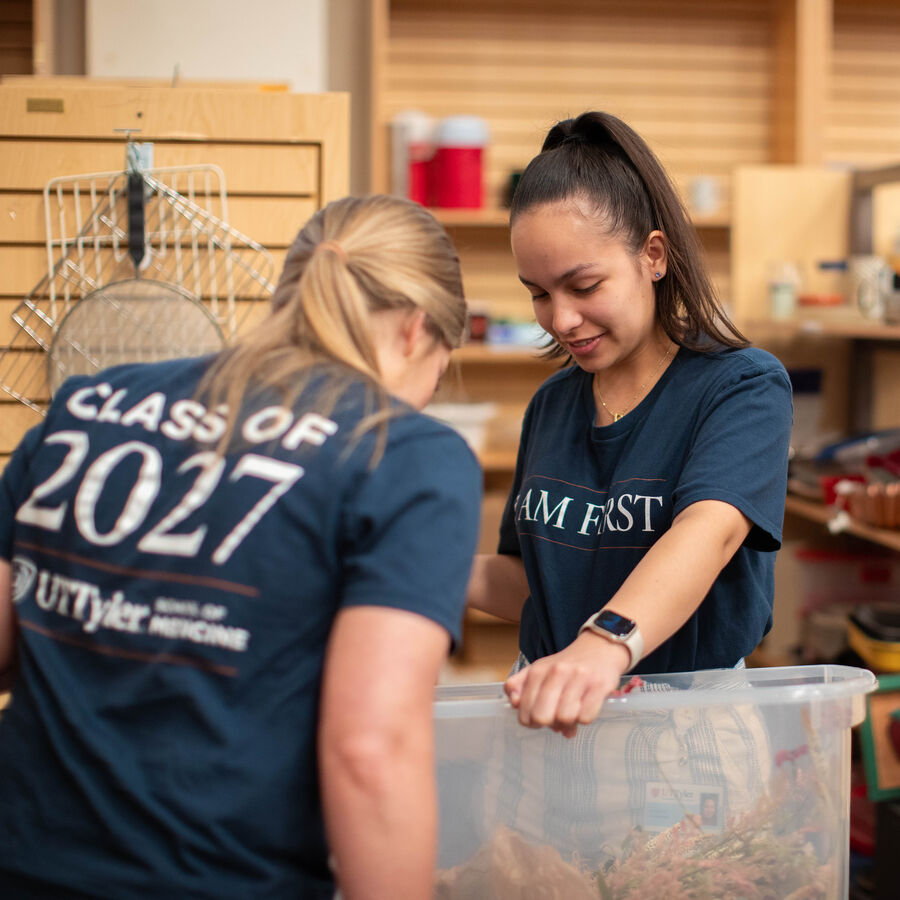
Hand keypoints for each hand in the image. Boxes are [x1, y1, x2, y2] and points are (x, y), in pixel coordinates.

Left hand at [504, 632, 630, 737]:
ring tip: (571, 715)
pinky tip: (584, 710)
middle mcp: (556, 672)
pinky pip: (586, 717)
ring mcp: (578, 678)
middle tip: (554, 721)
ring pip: (564, 718)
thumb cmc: (567, 665)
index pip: (523, 709)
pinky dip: (584, 720)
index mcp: (538, 670)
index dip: (530, 721)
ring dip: (568, 723)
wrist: (599, 648)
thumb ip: (520, 685)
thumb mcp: (539, 669)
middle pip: (541, 716)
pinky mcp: (599, 685)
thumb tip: (514, 703)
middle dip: (548, 724)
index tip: (538, 719)